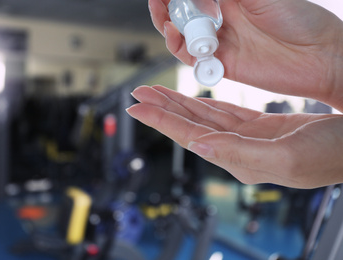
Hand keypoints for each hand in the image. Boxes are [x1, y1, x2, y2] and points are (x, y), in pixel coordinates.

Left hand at [127, 86, 342, 187]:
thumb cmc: (330, 155)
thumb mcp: (285, 157)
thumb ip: (238, 154)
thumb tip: (199, 147)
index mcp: (239, 160)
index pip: (190, 138)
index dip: (162, 121)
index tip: (138, 108)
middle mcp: (236, 151)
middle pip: (190, 126)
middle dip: (162, 109)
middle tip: (139, 94)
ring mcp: (246, 138)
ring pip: (202, 118)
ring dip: (178, 104)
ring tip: (156, 93)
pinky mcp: (257, 126)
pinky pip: (221, 112)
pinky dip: (203, 104)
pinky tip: (189, 100)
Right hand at [149, 0, 342, 110]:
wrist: (319, 57)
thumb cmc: (300, 19)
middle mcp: (222, 18)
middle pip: (182, 13)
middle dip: (166, 7)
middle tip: (160, 4)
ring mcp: (220, 42)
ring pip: (182, 36)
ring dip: (169, 28)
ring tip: (170, 22)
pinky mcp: (222, 64)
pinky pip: (193, 59)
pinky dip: (181, 50)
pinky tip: (179, 41)